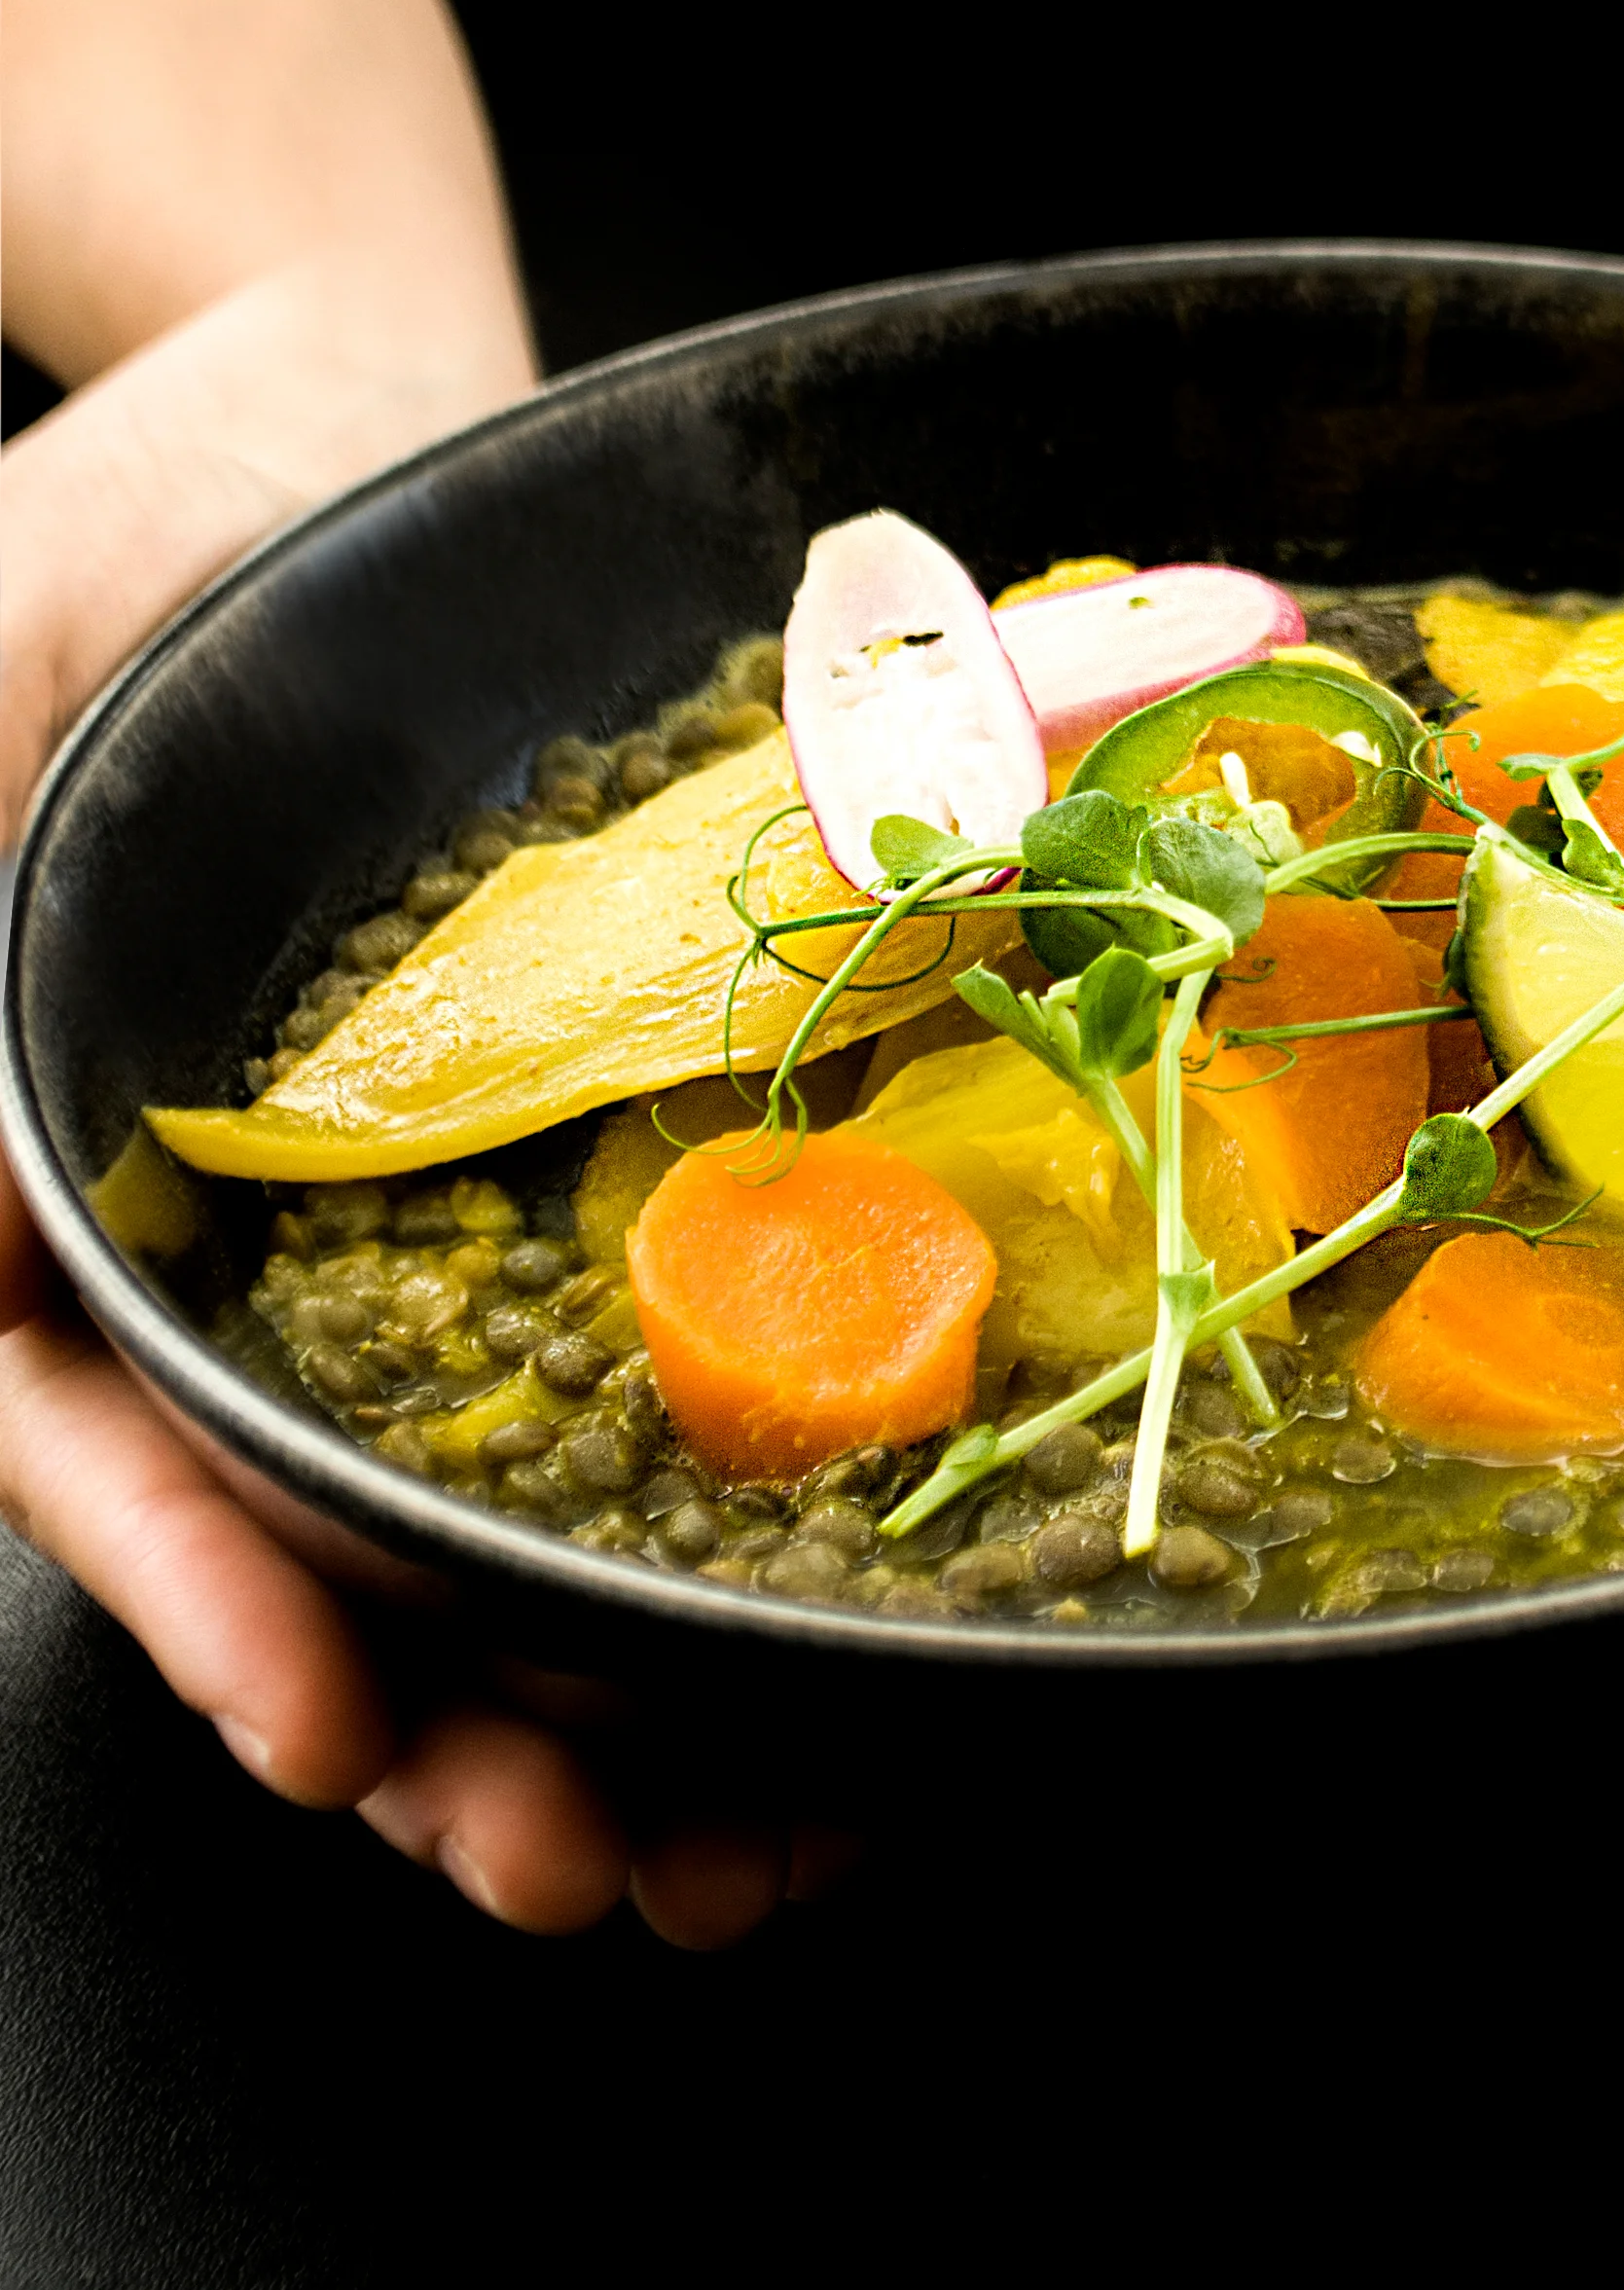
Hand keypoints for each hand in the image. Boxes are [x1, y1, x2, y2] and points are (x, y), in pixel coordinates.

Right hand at [3, 279, 832, 1940]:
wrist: (318, 422)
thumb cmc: (89, 560)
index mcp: (78, 1208)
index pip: (117, 1454)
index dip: (207, 1605)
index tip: (331, 1730)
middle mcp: (281, 1254)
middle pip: (350, 1548)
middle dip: (465, 1731)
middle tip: (587, 1867)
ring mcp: (472, 1214)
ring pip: (550, 1504)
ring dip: (645, 1692)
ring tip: (760, 1848)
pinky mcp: (645, 1144)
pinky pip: (728, 1341)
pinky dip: (792, 1503)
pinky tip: (878, 1640)